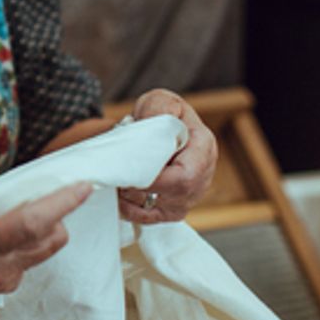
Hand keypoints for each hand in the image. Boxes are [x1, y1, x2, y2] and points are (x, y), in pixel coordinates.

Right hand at [0, 181, 92, 294]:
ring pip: (44, 248)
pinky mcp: (1, 283)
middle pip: (49, 238)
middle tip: (35, 189)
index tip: (83, 186)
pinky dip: (28, 236)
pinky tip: (4, 224)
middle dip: (53, 211)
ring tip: (9, 208)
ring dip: (41, 224)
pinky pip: (31, 255)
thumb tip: (22, 193)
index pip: (32, 224)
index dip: (61, 203)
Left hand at [119, 89, 216, 223]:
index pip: (186, 176)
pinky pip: (151, 218)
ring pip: (160, 209)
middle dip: (141, 188)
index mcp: (203, 148)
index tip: (131, 172)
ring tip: (115, 179)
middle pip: (173, 196)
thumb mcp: (159, 101)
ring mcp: (190, 196)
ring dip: (131, 198)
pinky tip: (118, 193)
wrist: (156, 128)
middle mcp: (202, 176)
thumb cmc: (159, 114)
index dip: (158, 180)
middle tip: (117, 175)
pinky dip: (129, 208)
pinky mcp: (173, 208)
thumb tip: (152, 127)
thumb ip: (157, 109)